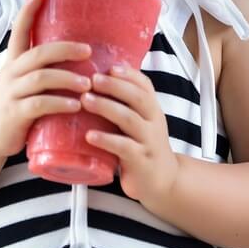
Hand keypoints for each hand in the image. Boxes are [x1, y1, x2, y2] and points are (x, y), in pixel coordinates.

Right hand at [0, 0, 92, 159]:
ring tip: (88, 84)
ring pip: (40, 78)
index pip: (19, 31)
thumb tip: (74, 60)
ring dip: (67, 79)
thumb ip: (39, 71)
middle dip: (65, 49)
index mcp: (13, 63)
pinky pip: (38, 105)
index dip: (28, 11)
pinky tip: (75, 106)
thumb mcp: (20, 84)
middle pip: (38, 53)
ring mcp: (10, 94)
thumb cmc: (11, 108)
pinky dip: (58, 103)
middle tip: (88, 50)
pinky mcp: (13, 114)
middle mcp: (11, 74)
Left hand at [80, 65, 179, 209]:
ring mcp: (148, 141)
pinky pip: (124, 148)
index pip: (144, 85)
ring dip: (106, 107)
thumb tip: (94, 78)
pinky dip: (106, 140)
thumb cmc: (143, 146)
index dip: (128, 74)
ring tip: (85, 101)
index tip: (110, 66)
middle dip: (115, 86)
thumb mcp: (139, 121)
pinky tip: (89, 135)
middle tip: (92, 79)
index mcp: (151, 109)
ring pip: (130, 119)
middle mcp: (153, 122)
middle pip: (138, 98)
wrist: (163, 181)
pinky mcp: (141, 161)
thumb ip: (124, 103)